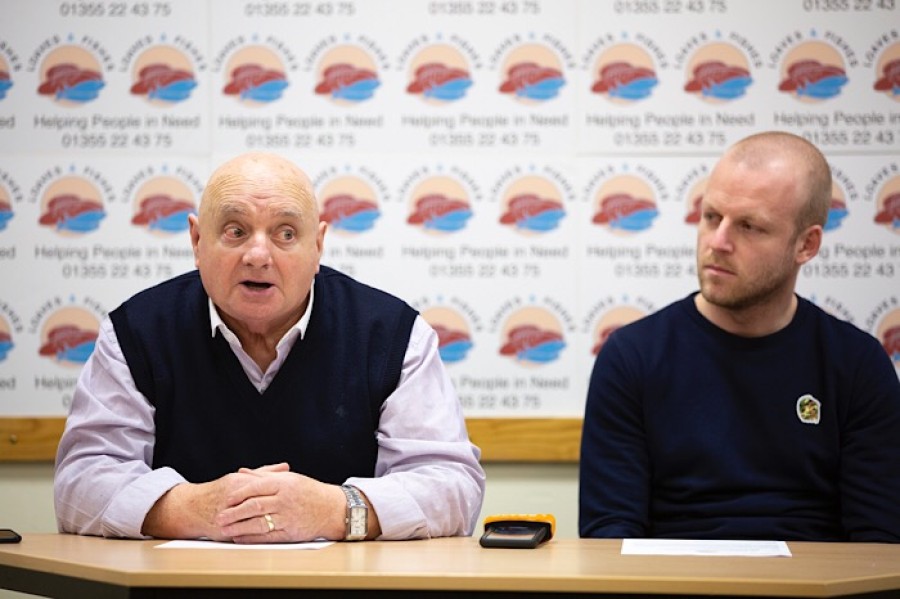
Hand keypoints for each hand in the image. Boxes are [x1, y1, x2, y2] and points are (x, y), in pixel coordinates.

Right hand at [142, 463, 291, 540]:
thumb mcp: (242, 478)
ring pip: (256, 519)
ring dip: (273, 522)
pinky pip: (247, 533)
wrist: (193, 507)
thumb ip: (264, 473)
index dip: (285, 491)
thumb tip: (286, 467)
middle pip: (264, 503)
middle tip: (300, 512)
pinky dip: (260, 534)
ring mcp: (230, 514)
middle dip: (282, 508)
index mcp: (240, 481)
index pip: (267, 485)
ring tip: (290, 524)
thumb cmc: (222, 491)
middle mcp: (235, 497)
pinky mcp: (226, 529)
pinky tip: (274, 535)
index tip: (300, 495)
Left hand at [214, 466, 347, 542]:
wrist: (331, 509)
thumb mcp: (289, 478)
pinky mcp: (290, 533)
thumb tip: (242, 472)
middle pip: (255, 506)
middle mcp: (285, 500)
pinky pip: (268, 536)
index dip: (238, 494)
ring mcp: (288, 517)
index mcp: (284, 484)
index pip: (256, 487)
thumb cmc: (309, 491)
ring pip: (259, 523)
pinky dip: (252, 538)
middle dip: (234, 512)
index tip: (226, 499)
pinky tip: (240, 538)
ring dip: (240, 527)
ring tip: (225, 530)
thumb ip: (264, 476)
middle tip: (219, 516)